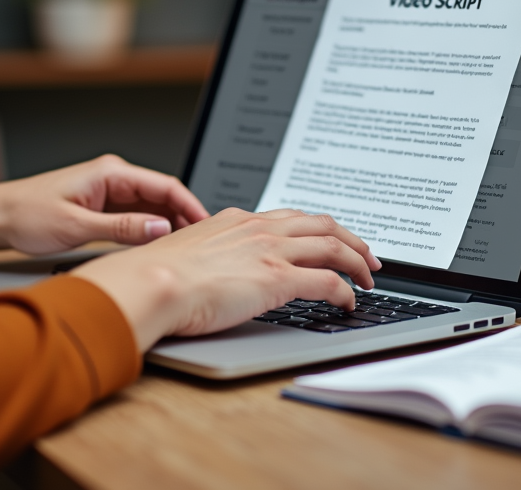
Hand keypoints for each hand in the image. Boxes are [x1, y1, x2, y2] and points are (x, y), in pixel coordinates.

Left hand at [0, 155, 208, 273]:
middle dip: (185, 217)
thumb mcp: (76, 226)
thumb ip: (122, 228)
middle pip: (163, 195)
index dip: (191, 206)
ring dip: (169, 225)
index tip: (207, 226)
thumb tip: (160, 228)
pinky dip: (151, 230)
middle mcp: (113, 177)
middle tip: (204, 243)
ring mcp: (108, 191)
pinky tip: (159, 247)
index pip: (166, 185)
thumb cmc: (25, 215)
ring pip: (152, 207)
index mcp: (111, 173)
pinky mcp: (101, 205)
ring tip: (187, 249)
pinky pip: (136, 215)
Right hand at [71, 207, 381, 351]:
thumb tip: (212, 269)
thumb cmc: (158, 274)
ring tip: (368, 279)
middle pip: (323, 224)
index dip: (318, 229)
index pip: (291, 218)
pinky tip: (348, 302)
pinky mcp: (278, 278)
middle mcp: (259, 228)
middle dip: (351, 239)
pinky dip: (346, 291)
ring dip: (358, 262)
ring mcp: (271, 251)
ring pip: (335, 246)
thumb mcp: (188, 252)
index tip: (330, 240)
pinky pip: (329, 281)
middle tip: (366, 256)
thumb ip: (209, 254)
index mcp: (238, 220)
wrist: (152, 281)